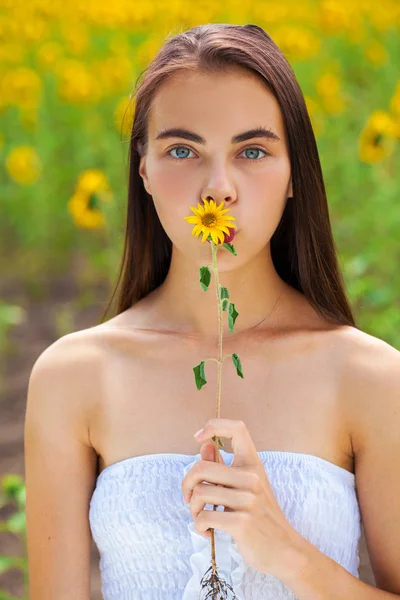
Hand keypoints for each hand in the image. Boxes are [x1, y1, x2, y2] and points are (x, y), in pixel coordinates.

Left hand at [181, 418, 304, 578]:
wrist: (284, 550)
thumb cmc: (261, 516)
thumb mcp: (247, 487)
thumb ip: (224, 466)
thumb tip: (205, 445)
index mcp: (253, 465)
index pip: (237, 429)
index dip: (214, 426)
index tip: (199, 437)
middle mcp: (252, 477)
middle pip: (201, 467)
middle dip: (186, 484)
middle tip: (189, 498)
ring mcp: (248, 500)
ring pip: (199, 493)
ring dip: (193, 509)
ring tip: (201, 518)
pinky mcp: (242, 522)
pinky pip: (204, 517)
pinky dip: (199, 526)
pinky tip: (208, 531)